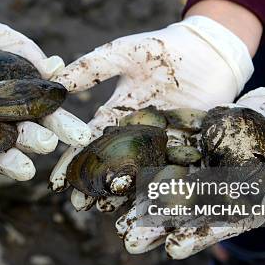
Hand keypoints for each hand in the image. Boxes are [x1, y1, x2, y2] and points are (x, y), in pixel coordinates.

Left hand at [0, 3, 90, 185]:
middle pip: (17, 137)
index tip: (79, 136)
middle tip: (47, 144)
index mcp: (8, 99)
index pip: (39, 115)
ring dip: (7, 162)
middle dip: (33, 142)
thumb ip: (24, 50)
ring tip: (23, 170)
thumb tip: (57, 68)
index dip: (60, 126)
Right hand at [49, 16, 253, 209]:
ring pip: (143, 175)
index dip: (73, 162)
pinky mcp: (192, 150)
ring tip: (112, 217)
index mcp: (117, 116)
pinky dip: (168, 193)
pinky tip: (157, 211)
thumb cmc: (164, 48)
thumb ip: (91, 68)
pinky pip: (178, 175)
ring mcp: (164, 146)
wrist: (210, 50)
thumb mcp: (122, 53)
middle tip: (80, 206)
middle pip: (114, 165)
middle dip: (96, 186)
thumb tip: (54, 82)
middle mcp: (138, 136)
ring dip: (128, 197)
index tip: (57, 183)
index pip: (90, 142)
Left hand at [119, 85, 264, 258]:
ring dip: (140, 195)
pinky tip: (120, 160)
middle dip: (157, 225)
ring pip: (167, 180)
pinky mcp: (191, 140)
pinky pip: (165, 145)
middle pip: (184, 210)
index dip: (197, 237)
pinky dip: (144, 153)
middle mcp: (217, 189)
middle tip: (129, 241)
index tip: (173, 250)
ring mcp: (202, 165)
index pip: (219, 226)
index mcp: (245, 205)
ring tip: (113, 210)